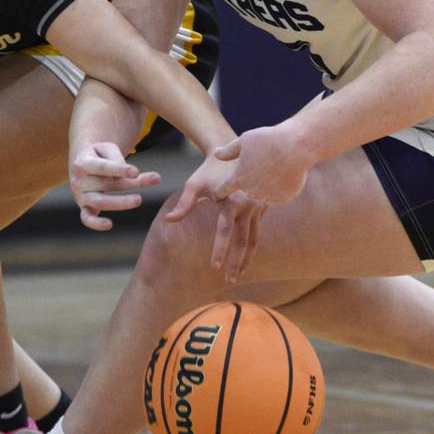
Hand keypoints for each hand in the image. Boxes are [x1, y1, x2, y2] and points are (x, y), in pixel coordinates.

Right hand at [70, 141, 160, 230]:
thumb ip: (117, 158)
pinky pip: (87, 218)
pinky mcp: (84, 208)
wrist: (82, 164)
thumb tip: (131, 174)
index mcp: (82, 163)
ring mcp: (81, 196)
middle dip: (128, 183)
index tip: (136, 172)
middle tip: (149, 181)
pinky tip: (109, 225)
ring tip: (138, 199)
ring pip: (100, 202)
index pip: (102, 167)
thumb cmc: (99, 156)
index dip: (119, 169)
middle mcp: (79, 181)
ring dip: (120, 202)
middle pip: (105, 184)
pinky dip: (96, 224)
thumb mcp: (106, 148)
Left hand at [163, 154, 266, 282]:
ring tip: (240, 275)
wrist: (233, 153)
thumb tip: (169, 221)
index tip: (215, 267)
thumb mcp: (194, 184)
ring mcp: (259, 206)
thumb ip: (184, 204)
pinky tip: (246, 258)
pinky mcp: (264, 206)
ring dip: (247, 258)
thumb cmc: (209, 170)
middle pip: (243, 240)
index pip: (225, 231)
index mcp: (232, 200)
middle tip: (229, 280)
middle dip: (237, 262)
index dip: (220, 249)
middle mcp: (249, 204)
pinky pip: (258, 230)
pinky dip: (253, 246)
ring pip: (254, 238)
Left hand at [207, 124, 310, 205]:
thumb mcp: (245, 140)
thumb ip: (228, 151)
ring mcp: (268, 196)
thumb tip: (216, 155)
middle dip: (250, 182)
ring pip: (262, 193)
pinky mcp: (284, 198)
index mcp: (238, 178)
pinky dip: (279, 188)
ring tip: (273, 168)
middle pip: (246, 190)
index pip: (223, 190)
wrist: (297, 146)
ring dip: (264, 186)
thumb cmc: (269, 140)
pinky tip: (284, 174)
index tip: (216, 195)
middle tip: (261, 166)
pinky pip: (278, 195)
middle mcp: (251, 191)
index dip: (219, 192)